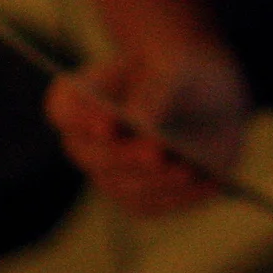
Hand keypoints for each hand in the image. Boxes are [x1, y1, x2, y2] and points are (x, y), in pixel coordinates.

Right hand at [43, 52, 247, 217]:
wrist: (204, 94)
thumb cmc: (179, 72)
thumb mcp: (176, 67)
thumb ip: (156, 89)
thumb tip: (144, 121)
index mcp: (80, 98)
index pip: (64, 109)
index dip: (80, 118)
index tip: (108, 122)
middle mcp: (87, 142)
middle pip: (95, 156)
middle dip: (127, 156)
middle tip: (156, 152)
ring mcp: (111, 173)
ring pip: (124, 186)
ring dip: (156, 181)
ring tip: (187, 170)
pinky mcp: (141, 196)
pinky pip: (155, 204)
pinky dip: (180, 195)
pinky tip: (207, 181)